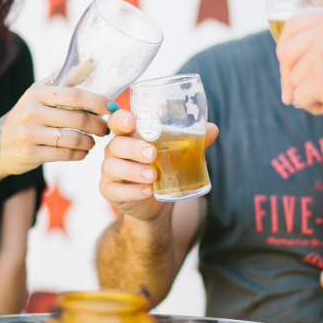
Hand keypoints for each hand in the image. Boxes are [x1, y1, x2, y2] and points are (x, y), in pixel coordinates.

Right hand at [0, 80, 109, 176]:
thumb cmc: (28, 115)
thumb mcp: (40, 94)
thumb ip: (65, 80)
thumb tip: (90, 64)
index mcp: (37, 93)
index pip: (75, 95)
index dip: (98, 102)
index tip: (113, 107)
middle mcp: (31, 111)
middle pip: (78, 118)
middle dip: (99, 125)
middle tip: (106, 129)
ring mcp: (29, 133)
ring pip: (74, 139)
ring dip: (90, 141)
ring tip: (93, 141)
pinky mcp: (30, 154)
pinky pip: (65, 155)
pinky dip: (79, 154)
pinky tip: (82, 151)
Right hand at [100, 109, 217, 221]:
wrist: (154, 203)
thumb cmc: (162, 169)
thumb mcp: (177, 154)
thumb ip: (192, 141)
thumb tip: (213, 129)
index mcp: (129, 135)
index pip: (117, 121)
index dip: (120, 119)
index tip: (131, 121)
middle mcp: (115, 150)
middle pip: (116, 144)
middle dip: (133, 148)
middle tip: (152, 154)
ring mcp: (110, 172)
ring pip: (112, 167)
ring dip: (133, 171)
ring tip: (153, 176)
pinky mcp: (110, 191)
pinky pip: (116, 190)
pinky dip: (132, 191)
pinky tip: (147, 191)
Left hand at [276, 6, 322, 130]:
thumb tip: (289, 67)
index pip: (292, 25)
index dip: (286, 51)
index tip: (289, 69)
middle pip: (285, 52)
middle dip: (287, 77)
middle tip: (293, 96)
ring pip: (294, 78)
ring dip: (310, 94)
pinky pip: (301, 99)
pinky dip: (316, 108)